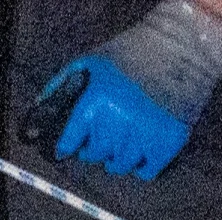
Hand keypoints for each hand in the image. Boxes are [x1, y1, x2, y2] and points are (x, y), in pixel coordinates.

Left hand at [20, 0, 221, 180]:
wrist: (183, 46)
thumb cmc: (133, 51)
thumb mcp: (91, 61)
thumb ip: (61, 86)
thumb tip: (37, 115)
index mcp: (96, 102)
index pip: (70, 140)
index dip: (67, 146)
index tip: (67, 149)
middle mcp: (118, 121)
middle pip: (96, 155)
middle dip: (96, 147)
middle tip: (104, 135)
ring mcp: (144, 134)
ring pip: (120, 165)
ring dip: (119, 156)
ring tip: (125, 138)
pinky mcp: (168, 143)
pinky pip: (146, 171)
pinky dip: (143, 165)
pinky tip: (144, 148)